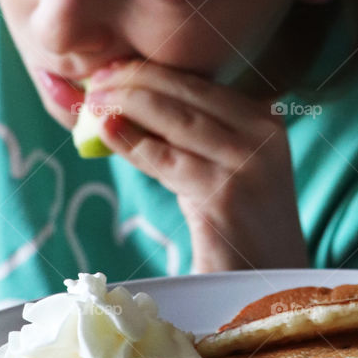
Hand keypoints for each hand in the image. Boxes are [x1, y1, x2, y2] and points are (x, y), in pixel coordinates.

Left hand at [85, 60, 309, 274]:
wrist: (268, 290)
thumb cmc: (234, 230)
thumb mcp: (214, 170)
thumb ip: (182, 137)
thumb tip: (118, 106)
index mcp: (264, 120)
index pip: (197, 82)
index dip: (149, 70)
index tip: (110, 67)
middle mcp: (264, 134)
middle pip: (185, 92)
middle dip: (132, 80)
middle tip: (93, 80)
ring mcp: (249, 163)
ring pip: (174, 119)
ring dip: (125, 104)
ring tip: (90, 102)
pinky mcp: (226, 194)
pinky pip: (166, 159)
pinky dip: (131, 142)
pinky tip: (105, 131)